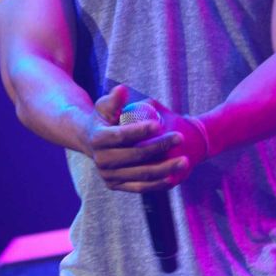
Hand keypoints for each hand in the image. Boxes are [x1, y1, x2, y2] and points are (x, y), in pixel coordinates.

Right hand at [86, 86, 207, 192]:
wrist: (90, 141)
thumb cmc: (104, 119)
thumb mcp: (104, 106)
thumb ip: (114, 99)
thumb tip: (122, 89)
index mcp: (97, 139)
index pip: (121, 136)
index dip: (140, 131)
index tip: (159, 124)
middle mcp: (101, 160)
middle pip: (135, 155)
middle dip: (160, 147)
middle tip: (180, 138)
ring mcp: (109, 176)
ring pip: (141, 174)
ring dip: (165, 169)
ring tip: (185, 161)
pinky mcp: (116, 185)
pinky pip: (140, 187)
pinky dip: (158, 184)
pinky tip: (174, 177)